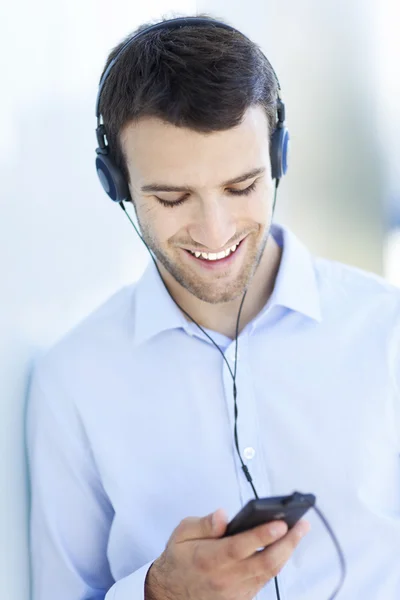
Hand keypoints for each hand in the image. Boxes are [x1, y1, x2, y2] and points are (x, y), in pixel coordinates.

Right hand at [145, 508, 309, 599]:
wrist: (170, 592)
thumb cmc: (179, 558)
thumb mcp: (182, 533)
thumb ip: (204, 523)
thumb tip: (222, 515)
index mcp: (209, 558)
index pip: (240, 546)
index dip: (262, 535)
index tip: (280, 523)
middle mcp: (225, 578)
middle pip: (265, 562)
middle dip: (288, 542)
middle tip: (301, 525)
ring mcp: (236, 591)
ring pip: (270, 572)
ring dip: (287, 551)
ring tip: (298, 532)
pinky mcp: (242, 598)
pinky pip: (265, 580)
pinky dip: (276, 563)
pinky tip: (283, 548)